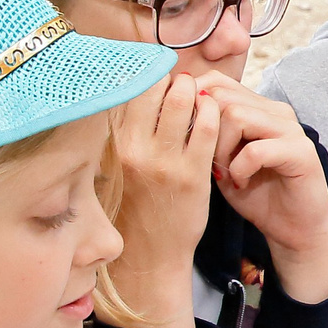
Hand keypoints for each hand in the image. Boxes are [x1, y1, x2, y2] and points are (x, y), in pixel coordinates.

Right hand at [105, 75, 220, 327]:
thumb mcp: (119, 165)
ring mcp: (163, 162)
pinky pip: (207, 127)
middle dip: (173, 79)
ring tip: (200, 95)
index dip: (148, 76)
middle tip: (184, 83)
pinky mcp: (192, 174)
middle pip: (154, 89)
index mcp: (112, 146)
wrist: (150, 253)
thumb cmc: (136, 204)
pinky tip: (214, 115)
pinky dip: (213, 112)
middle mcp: (133, 150)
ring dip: (194, 91)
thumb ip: (126, 132)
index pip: (128, 91)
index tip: (160, 74)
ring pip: (181, 102)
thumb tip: (133, 89)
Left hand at [188, 74, 327, 304]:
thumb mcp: (221, 160)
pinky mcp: (301, 153)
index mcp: (258, 107)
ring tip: (224, 172)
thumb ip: (205, 134)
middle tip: (206, 159)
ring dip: (220, 148)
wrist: (294, 229)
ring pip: (237, 115)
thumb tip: (169, 112)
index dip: (191, 103)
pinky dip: (240, 169)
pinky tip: (240, 183)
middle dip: (203, 128)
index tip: (182, 136)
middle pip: (222, 95)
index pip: (216, 81)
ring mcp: (291, 130)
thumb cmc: (255, 194)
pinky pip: (256, 150)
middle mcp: (276, 111)